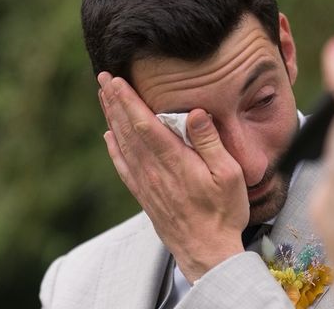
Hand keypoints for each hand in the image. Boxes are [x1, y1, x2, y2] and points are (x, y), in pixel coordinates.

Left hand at [97, 72, 248, 282]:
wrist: (208, 254)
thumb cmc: (224, 212)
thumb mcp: (229, 174)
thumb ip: (210, 142)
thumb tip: (195, 112)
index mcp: (175, 161)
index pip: (144, 123)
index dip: (128, 100)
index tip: (116, 80)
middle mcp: (154, 171)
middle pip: (128, 130)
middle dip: (115, 102)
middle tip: (103, 79)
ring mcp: (147, 184)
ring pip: (123, 145)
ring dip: (112, 119)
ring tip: (104, 98)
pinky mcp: (145, 197)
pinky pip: (124, 168)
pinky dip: (114, 149)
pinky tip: (109, 138)